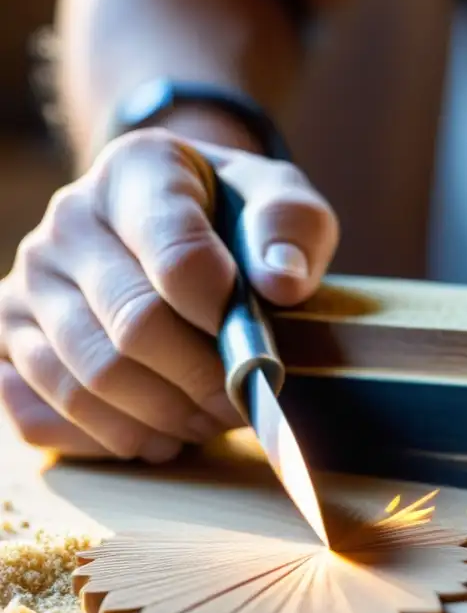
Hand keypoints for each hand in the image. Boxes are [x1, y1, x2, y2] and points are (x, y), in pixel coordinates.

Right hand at [0, 129, 338, 460]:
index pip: (179, 260)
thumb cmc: (237, 215)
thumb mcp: (282, 198)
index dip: (227, 320)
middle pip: (134, 328)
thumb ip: (291, 227)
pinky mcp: (9, 338)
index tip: (263, 352)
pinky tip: (160, 435)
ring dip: (165, 417)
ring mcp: (30, 283)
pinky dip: (110, 439)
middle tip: (245, 402)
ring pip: (91, 378)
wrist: (180, 222)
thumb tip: (281, 283)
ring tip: (211, 420)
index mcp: (139, 173)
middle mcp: (69, 222)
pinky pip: (41, 413)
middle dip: (204, 381)